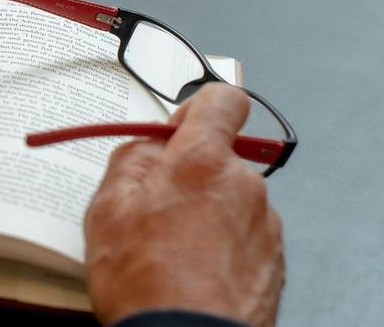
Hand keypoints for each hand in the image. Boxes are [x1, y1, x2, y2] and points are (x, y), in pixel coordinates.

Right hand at [84, 83, 283, 326]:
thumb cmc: (146, 283)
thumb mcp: (108, 207)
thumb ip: (131, 158)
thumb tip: (150, 144)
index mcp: (204, 161)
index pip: (224, 100)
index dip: (198, 109)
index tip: (177, 132)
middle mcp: (244, 186)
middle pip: (219, 157)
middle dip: (189, 175)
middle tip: (154, 209)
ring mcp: (264, 225)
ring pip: (231, 199)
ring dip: (207, 213)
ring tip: (172, 252)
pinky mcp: (275, 263)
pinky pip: (245, 236)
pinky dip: (223, 247)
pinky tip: (194, 272)